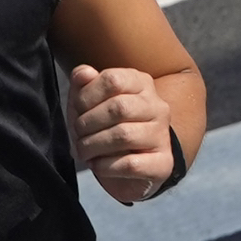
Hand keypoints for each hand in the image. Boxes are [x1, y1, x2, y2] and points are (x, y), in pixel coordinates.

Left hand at [68, 64, 173, 204]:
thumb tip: (83, 73)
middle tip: (78, 135)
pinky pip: (131, 164)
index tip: (77, 111)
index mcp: (140, 84)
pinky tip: (97, 165)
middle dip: (88, 123)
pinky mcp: (163, 163)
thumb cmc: (105, 129)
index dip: (86, 96)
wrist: (128, 167)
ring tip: (83, 151)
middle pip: (118, 108)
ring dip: (93, 146)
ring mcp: (162, 135)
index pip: (112, 79)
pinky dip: (105, 166)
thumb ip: (82, 85)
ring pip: (124, 136)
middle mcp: (157, 106)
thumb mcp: (88, 104)